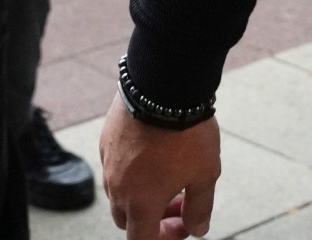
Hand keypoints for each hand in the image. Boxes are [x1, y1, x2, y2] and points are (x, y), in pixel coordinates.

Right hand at [101, 97, 220, 239]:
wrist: (164, 87)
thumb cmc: (187, 133)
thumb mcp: (205, 174)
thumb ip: (200, 207)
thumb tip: (198, 228)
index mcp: (140, 202)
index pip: (141, 239)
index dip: (164, 238)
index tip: (183, 224)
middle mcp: (117, 187)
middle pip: (127, 219)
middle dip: (153, 217)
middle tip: (180, 200)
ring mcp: (108, 162)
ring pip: (119, 192)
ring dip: (141, 194)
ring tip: (169, 175)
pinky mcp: (106, 140)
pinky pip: (114, 166)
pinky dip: (132, 170)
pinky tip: (154, 153)